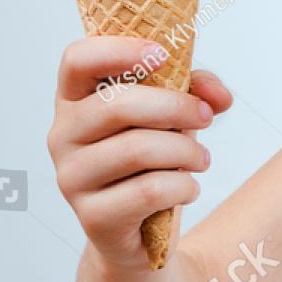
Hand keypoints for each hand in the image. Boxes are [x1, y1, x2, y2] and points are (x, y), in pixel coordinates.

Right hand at [47, 37, 232, 268]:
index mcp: (74, 100)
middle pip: (116, 105)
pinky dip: (183, 186)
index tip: (163, 54)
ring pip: (137, 150)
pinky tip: (188, 189)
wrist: (141, 231)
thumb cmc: (152, 161)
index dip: (119, 50)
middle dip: (176, 107)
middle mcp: (62, 135)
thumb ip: (197, 93)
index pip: (77, 59)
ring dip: (186, 151)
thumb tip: (219, 96)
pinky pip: (149, 191)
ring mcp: (71, 177)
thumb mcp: (173, 116)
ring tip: (201, 159)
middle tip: (206, 117)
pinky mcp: (92, 216)